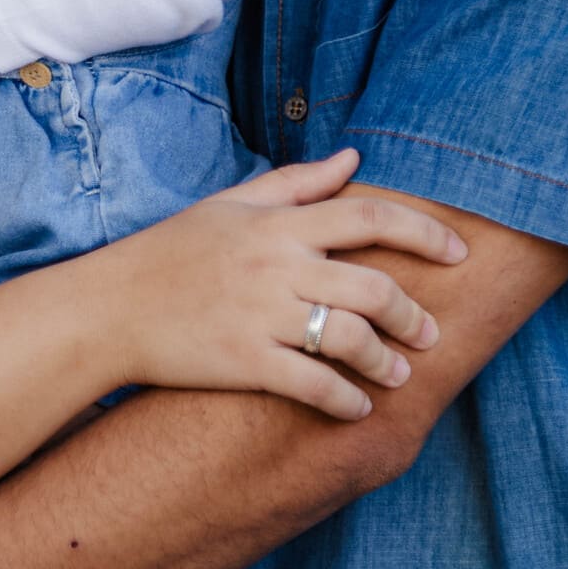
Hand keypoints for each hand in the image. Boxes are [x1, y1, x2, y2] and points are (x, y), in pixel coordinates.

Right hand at [99, 150, 466, 419]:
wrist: (109, 309)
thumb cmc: (170, 252)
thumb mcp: (231, 204)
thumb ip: (298, 182)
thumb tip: (355, 158)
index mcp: (277, 224)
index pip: (369, 216)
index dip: (424, 233)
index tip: (459, 252)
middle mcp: (276, 267)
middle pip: (373, 287)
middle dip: (414, 315)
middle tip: (430, 333)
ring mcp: (260, 316)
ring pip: (350, 340)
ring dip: (386, 362)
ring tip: (398, 375)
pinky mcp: (243, 363)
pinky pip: (312, 385)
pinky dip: (344, 402)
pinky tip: (358, 410)